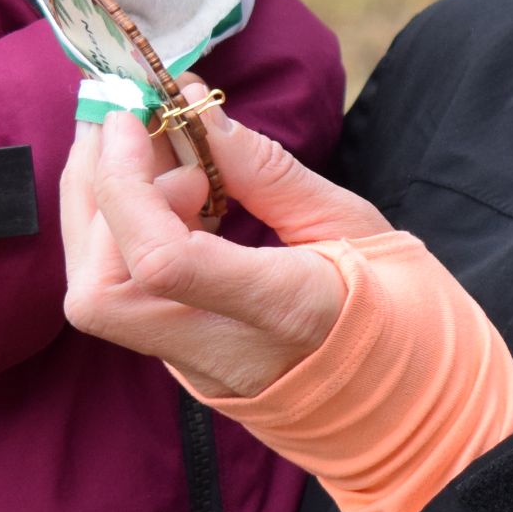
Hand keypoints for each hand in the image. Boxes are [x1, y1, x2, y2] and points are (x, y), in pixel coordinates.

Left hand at [60, 102, 392, 396]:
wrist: (419, 408)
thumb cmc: (406, 309)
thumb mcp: (351, 221)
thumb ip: (261, 168)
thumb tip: (190, 104)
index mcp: (286, 312)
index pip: (162, 263)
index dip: (123, 183)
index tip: (132, 117)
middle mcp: (224, 355)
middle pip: (100, 293)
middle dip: (92, 195)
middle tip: (128, 126)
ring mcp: (198, 373)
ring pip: (98, 300)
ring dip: (101, 214)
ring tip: (156, 157)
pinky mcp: (186, 370)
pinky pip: (124, 300)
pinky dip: (122, 236)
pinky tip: (169, 196)